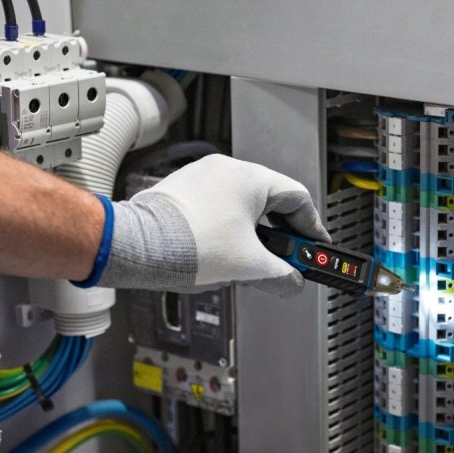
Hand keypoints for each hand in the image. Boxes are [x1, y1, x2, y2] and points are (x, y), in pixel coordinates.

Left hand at [97, 155, 329, 294]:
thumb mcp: (249, 266)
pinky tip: (224, 251)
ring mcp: (204, 177)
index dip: (312, 227)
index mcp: (251, 178)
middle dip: (282, 234)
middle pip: (271, 202)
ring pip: (245, 205)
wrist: (137, 246)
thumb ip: (281, 274)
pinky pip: (220, 206)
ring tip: (252, 259)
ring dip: (255, 232)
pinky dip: (230, 228)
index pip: (298, 199)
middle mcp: (228, 170)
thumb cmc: (188, 245)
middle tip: (287, 258)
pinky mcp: (184, 189)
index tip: (316, 246)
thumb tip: (292, 282)